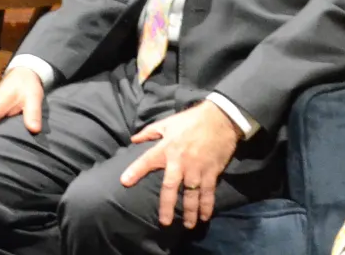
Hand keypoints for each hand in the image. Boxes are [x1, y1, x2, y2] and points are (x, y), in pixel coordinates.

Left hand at [119, 101, 240, 228]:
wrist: (220, 118)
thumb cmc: (191, 120)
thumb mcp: (168, 122)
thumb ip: (149, 132)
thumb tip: (133, 139)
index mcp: (166, 148)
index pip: (147, 160)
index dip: (135, 171)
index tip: (124, 182)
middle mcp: (180, 161)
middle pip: (170, 187)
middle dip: (166, 206)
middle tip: (164, 222)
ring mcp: (197, 168)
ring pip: (191, 194)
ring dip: (189, 211)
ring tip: (187, 225)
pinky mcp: (211, 172)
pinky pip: (208, 192)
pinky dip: (207, 205)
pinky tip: (204, 216)